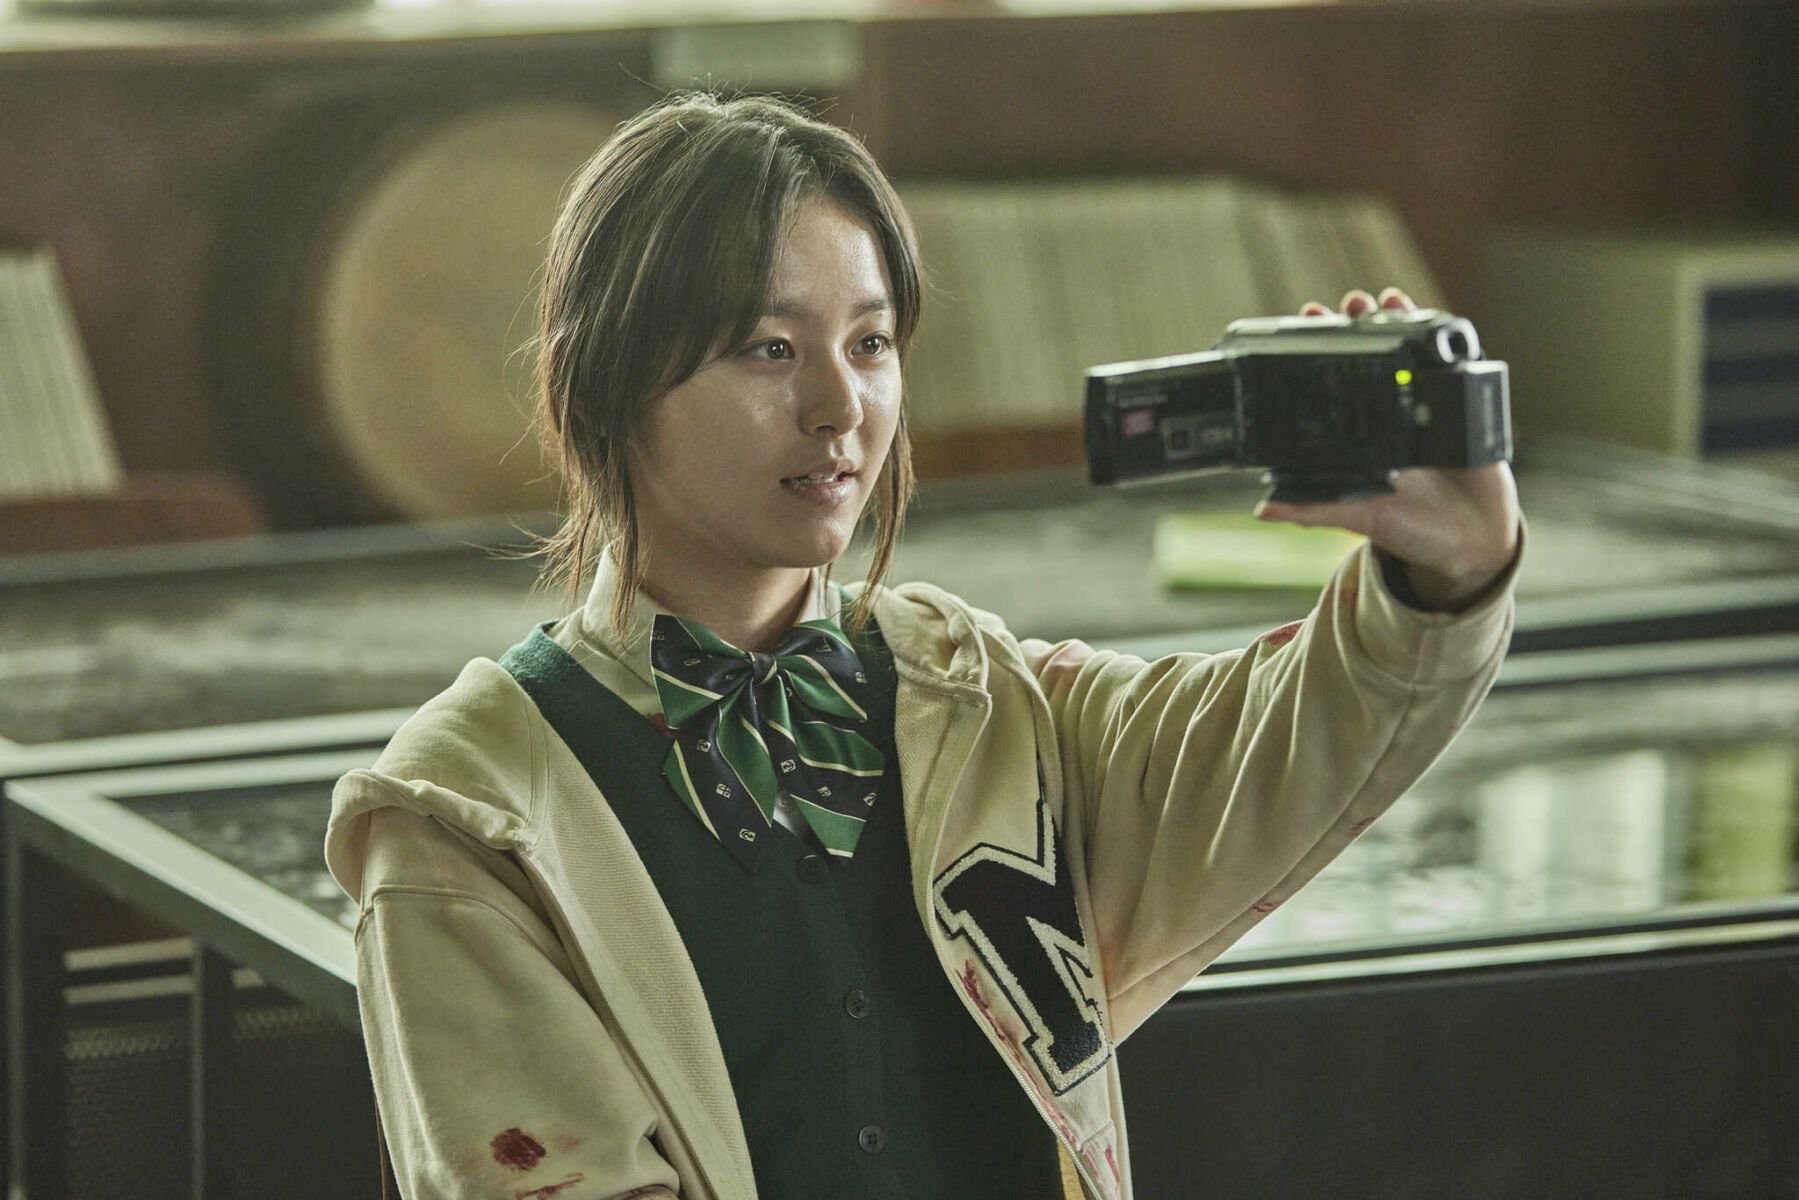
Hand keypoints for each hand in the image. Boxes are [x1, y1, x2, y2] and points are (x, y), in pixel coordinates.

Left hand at [1254, 287, 1521, 611]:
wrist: (1470, 544)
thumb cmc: (1412, 530)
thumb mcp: (1359, 517)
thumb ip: (1315, 509)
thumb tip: (1264, 508)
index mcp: (1364, 436)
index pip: (1336, 385)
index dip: (1319, 357)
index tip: (1302, 328)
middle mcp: (1393, 415)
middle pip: (1372, 360)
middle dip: (1355, 327)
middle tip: (1339, 306)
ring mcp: (1429, 407)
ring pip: (1410, 354)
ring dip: (1394, 321)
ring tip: (1376, 299)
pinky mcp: (1464, 408)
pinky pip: (1454, 365)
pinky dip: (1442, 337)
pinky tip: (1424, 316)